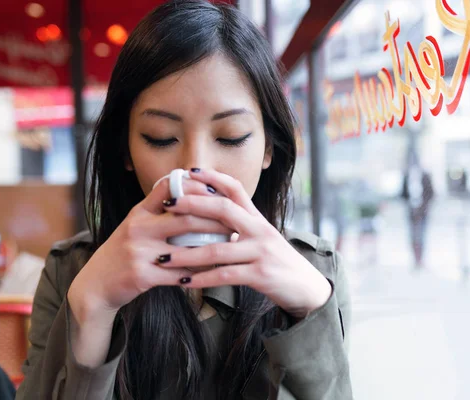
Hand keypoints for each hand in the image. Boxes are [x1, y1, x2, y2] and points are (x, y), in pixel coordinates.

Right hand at [68, 176, 230, 324]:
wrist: (96, 283)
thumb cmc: (123, 252)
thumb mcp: (135, 225)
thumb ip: (158, 210)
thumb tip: (191, 194)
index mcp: (139, 212)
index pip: (168, 187)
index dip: (195, 186)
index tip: (218, 192)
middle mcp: (138, 228)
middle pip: (185, 217)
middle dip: (215, 220)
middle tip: (235, 223)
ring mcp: (140, 252)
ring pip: (186, 247)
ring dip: (212, 248)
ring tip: (230, 246)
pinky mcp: (142, 275)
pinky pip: (179, 274)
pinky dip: (198, 273)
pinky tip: (213, 272)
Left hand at [157, 169, 331, 317]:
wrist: (305, 287)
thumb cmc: (277, 261)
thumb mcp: (261, 237)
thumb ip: (240, 225)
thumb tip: (209, 214)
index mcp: (258, 218)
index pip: (235, 189)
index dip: (213, 178)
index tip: (190, 171)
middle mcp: (260, 230)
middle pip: (223, 210)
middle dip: (193, 206)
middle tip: (167, 206)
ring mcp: (261, 252)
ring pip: (217, 249)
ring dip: (187, 254)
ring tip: (163, 257)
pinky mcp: (260, 275)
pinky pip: (225, 276)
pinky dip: (202, 279)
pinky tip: (183, 281)